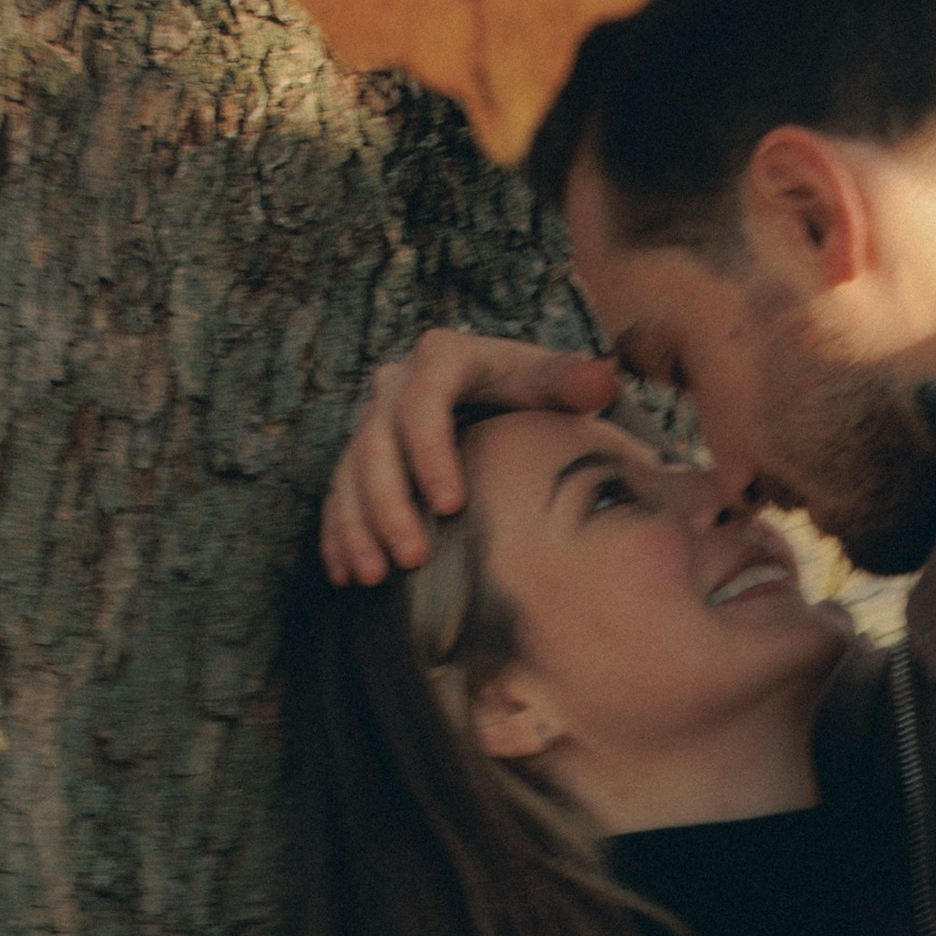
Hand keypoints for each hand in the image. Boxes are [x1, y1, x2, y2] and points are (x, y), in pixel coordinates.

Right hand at [319, 329, 623, 583]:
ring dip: (356, 527)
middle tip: (412, 558)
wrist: (506, 397)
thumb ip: (573, 382)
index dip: (430, 454)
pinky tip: (345, 574)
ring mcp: (374, 422)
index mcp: (443, 358)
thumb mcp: (555, 381)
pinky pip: (337, 495)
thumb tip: (598, 383)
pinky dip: (338, 534)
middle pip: (376, 442)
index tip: (451, 505)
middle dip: (388, 503)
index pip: (424, 402)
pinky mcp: (360, 457)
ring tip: (371, 577)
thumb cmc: (538, 391)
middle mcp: (397, 384)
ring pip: (349, 473)